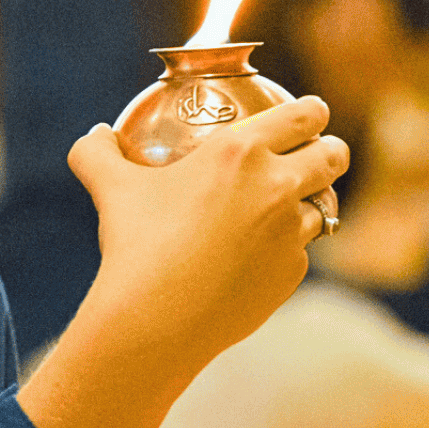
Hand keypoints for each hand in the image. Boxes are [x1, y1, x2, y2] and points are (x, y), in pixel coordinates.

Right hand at [66, 96, 348, 367]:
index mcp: (240, 151)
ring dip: (311, 204)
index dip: (313, 109)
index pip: (302, 115)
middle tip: (316, 154)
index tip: (311, 111)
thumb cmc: (134, 244)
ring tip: (291, 209)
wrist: (156, 318)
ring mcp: (290, 234)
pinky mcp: (291, 274)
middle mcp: (276, 187)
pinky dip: (282, 251)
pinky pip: (297, 253)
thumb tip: (94, 135)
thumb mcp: (110, 188)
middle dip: (332, 150)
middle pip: (333, 156)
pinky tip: (256, 259)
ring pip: (322, 208)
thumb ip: (98, 152)